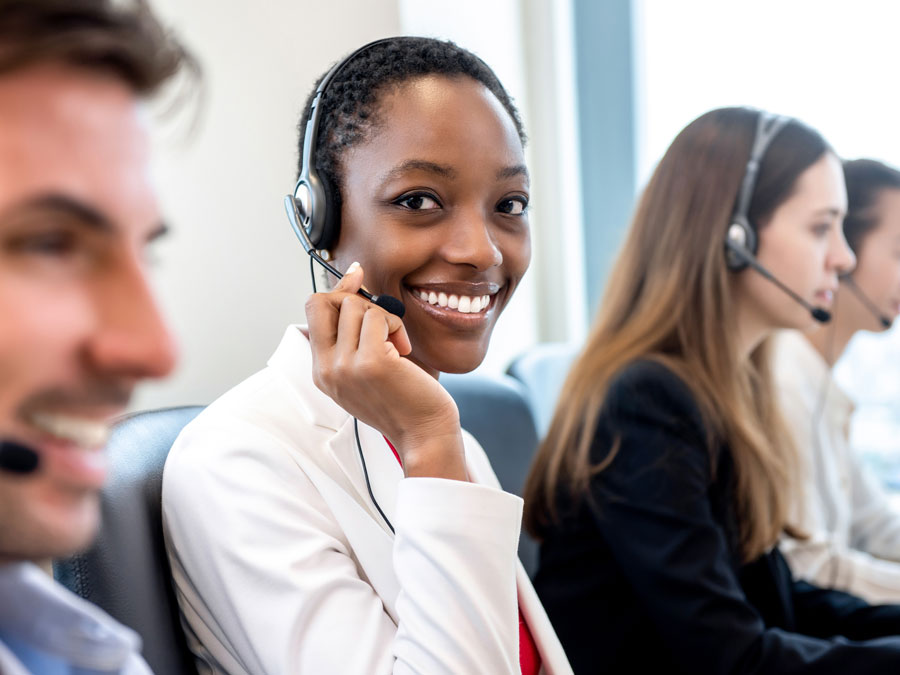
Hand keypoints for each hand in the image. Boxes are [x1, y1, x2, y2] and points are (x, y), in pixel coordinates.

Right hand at [305, 263, 466, 479]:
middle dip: (354, 299)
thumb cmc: (403, 396)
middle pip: (321, 301)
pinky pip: (378, 317)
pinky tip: (404, 350)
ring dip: (383, 316)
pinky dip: (396, 325)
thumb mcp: (366, 362)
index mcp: (322, 371)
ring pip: (354, 306)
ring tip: (397, 344)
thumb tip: (353, 274)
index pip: (312, 311)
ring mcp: (345, 366)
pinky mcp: (371, 362)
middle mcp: (327, 370)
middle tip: (381, 324)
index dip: (336, 291)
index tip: (357, 279)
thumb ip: (353, 328)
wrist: (423, 432)